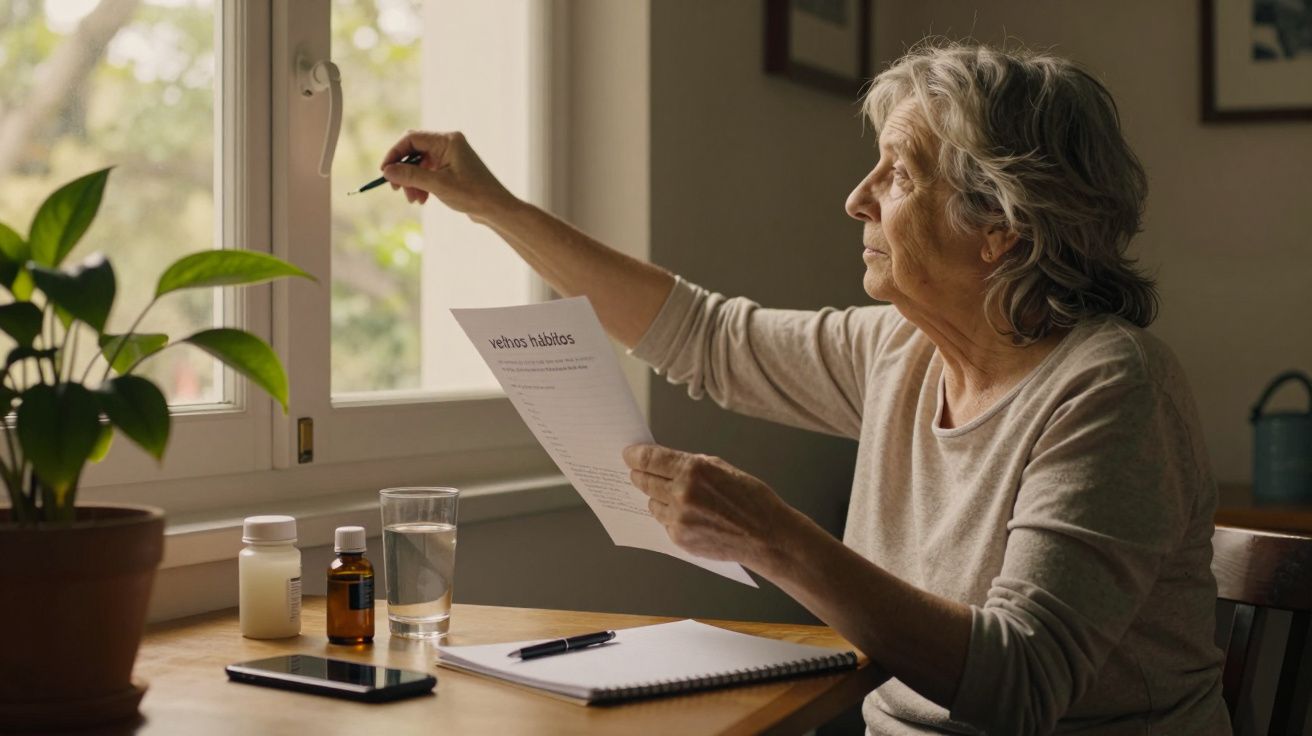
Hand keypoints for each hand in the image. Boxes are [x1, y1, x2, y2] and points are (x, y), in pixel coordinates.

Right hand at [379, 130, 516, 219]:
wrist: (496, 209)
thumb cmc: (473, 195)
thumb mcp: (438, 186)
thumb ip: (411, 176)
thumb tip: (387, 171)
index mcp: (448, 140)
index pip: (412, 139)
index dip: (395, 154)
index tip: (384, 172)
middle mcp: (449, 144)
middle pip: (414, 151)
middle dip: (404, 171)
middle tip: (397, 189)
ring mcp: (450, 156)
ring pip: (419, 164)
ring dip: (412, 181)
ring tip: (414, 200)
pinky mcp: (451, 168)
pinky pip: (428, 172)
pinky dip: (422, 185)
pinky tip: (423, 199)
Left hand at [623, 443, 795, 565]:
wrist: (766, 535)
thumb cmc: (750, 498)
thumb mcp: (722, 468)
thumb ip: (692, 464)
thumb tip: (666, 462)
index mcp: (693, 469)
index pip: (651, 459)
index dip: (635, 455)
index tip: (629, 454)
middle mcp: (682, 493)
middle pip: (644, 480)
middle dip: (639, 475)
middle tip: (636, 472)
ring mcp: (679, 518)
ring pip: (652, 503)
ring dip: (656, 498)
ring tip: (671, 496)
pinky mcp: (680, 539)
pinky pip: (664, 523)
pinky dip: (669, 517)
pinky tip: (685, 515)